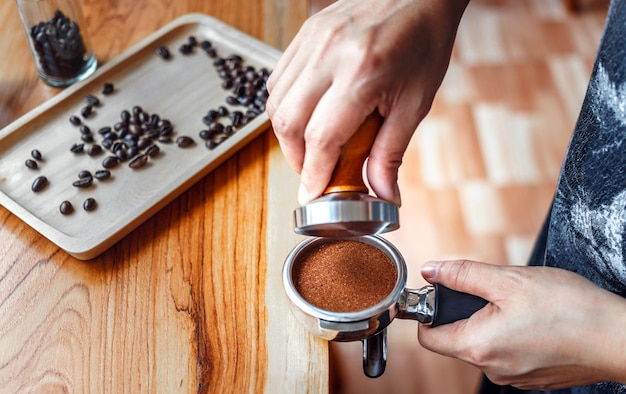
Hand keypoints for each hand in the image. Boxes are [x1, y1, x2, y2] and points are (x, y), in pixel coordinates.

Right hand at [266, 0, 468, 204]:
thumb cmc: (423, 43)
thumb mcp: (416, 102)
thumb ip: (391, 151)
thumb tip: (383, 194)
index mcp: (362, 73)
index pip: (322, 137)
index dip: (314, 174)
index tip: (313, 195)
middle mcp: (329, 54)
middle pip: (288, 122)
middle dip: (296, 158)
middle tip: (315, 172)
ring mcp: (312, 40)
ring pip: (276, 102)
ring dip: (287, 134)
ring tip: (311, 146)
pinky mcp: (305, 34)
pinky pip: (278, 80)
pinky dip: (285, 106)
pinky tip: (306, 115)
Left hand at [417, 260, 625, 389]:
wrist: (619, 338)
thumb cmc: (569, 309)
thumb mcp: (508, 279)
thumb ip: (463, 274)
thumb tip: (432, 270)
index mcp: (477, 347)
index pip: (428, 337)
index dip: (429, 311)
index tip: (441, 292)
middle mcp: (492, 369)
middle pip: (457, 338)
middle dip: (468, 310)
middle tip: (495, 290)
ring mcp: (514, 376)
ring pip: (485, 343)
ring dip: (493, 321)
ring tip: (522, 305)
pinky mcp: (533, 377)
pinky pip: (508, 353)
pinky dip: (513, 335)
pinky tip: (537, 321)